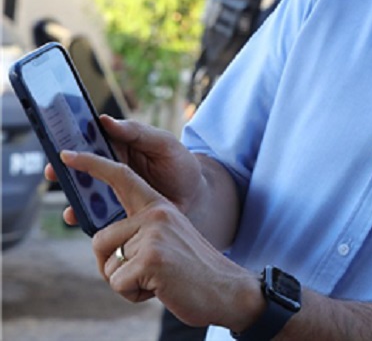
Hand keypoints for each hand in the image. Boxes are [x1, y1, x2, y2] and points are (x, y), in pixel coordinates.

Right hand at [45, 116, 202, 213]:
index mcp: (118, 147)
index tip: (59, 145)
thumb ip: (137, 132)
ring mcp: (111, 193)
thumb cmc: (181, 164)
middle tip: (54, 172)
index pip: (89, 141)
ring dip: (73, 198)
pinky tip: (81, 220)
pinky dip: (85, 218)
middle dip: (63, 171)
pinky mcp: (117, 213)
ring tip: (70, 202)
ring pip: (83, 194)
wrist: (198, 197)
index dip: (71, 141)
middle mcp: (110, 170)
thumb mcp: (164, 144)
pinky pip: (96, 216)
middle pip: (79, 169)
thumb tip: (105, 120)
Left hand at [59, 150, 264, 331]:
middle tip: (145, 274)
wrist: (227, 290)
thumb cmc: (192, 272)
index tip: (65, 156)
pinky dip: (133, 295)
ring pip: (108, 266)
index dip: (92, 165)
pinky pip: (117, 283)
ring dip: (126, 283)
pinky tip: (160, 288)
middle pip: (100, 241)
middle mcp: (156, 214)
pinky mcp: (152, 257)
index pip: (120, 177)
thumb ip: (139, 232)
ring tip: (158, 280)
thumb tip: (103, 243)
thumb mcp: (167, 242)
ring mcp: (154, 234)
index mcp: (159, 206)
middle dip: (112, 267)